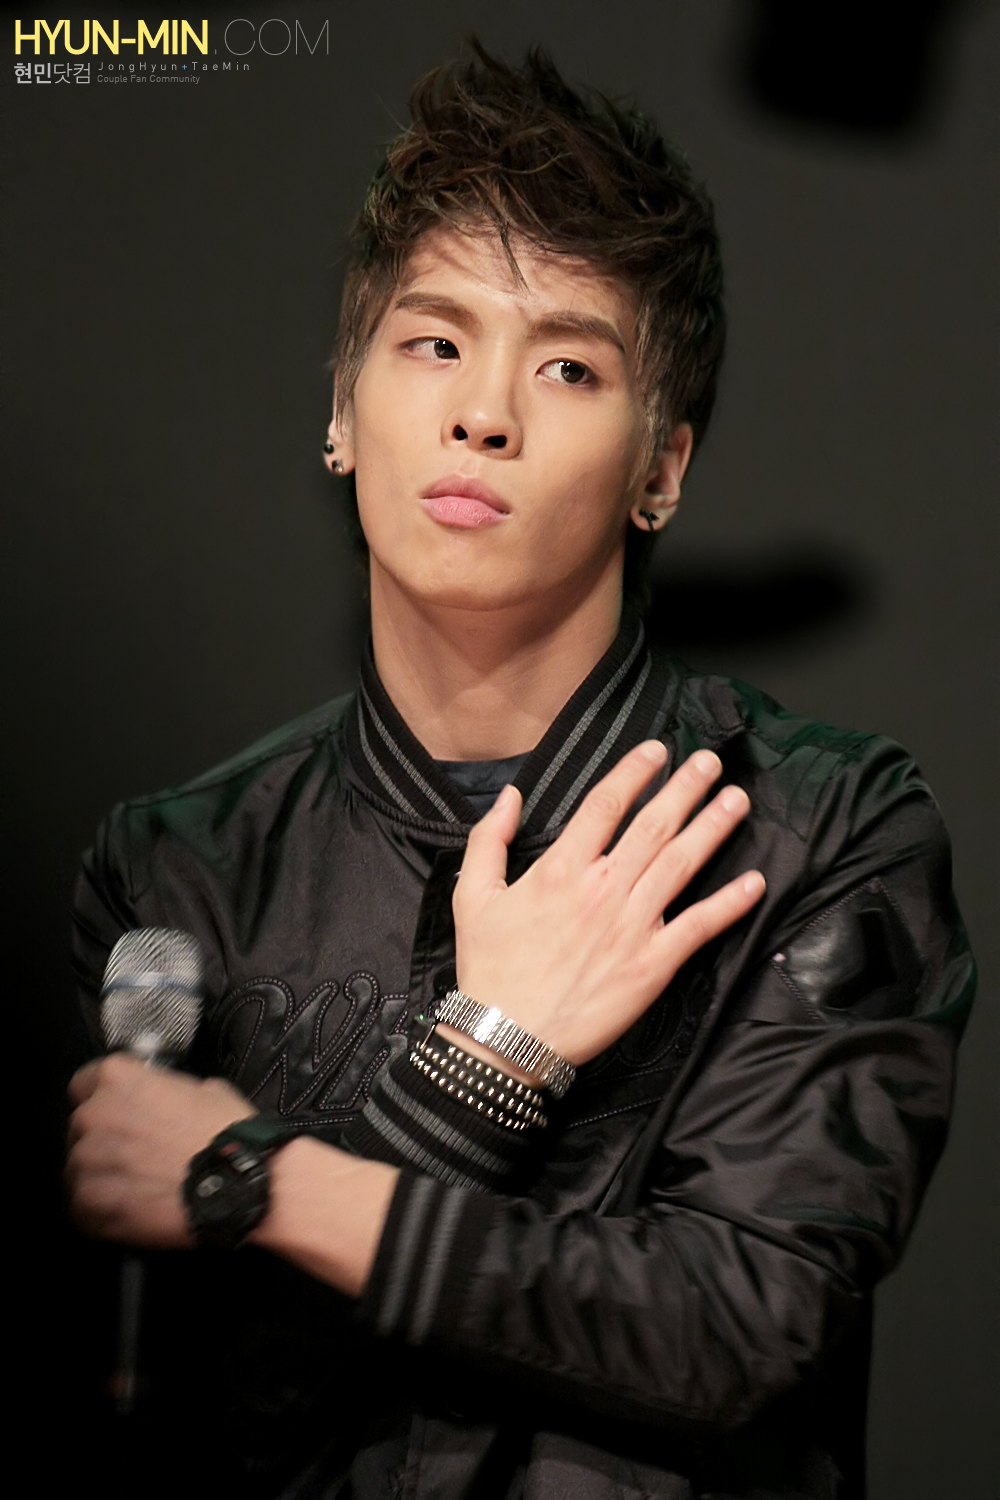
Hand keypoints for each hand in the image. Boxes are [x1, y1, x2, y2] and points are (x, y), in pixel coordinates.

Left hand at [66, 1054, 254, 1247]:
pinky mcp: (87, 1204)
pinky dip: (104, 1211)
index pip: (84, 1083)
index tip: (122, 1114)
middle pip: (82, 1127)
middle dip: (105, 1139)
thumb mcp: (203, 1089)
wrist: (236, 1185)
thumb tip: (160, 1102)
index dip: (105, 1099)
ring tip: (139, 1189)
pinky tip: (134, 1212)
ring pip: (81, 1168)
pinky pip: (84, 1206)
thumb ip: (165, 1090)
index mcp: (116, 1077)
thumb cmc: (226, 1132)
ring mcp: (85, 1161)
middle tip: (138, 1155)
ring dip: (103, 1176)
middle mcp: (92, 1114)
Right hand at [450, 741, 763, 1070]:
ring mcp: (632, 926)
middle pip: (653, 825)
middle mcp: (602, 889)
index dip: (634, 772)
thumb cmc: (489, 968)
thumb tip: (510, 796)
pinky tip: (754, 881)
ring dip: (713, 828)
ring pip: (681, 864)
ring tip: (736, 800)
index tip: (658, 750)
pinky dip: (729, 904)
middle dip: (686, 788)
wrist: (507, 1037)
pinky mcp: (652, 964)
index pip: (606, 804)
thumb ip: (490, 839)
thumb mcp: (474, 896)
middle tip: (711, 761)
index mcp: (560, 869)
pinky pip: (698, 927)